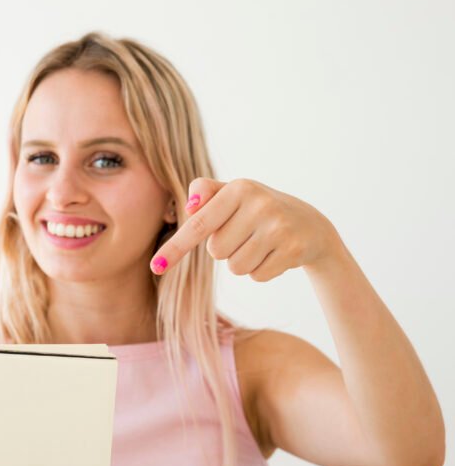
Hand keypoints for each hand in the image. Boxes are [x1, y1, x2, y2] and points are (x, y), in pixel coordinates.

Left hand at [150, 177, 337, 281]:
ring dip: (244, 262)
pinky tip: (276, 254)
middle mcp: (259, 204)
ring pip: (236, 268)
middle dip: (227, 249)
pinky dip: (262, 271)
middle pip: (216, 252)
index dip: (175, 248)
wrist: (310, 225)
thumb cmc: (259, 210)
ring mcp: (278, 227)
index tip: (155, 267)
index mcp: (239, 188)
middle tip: (248, 234)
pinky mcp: (292, 250)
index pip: (198, 225)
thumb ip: (206, 192)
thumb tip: (190, 207)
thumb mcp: (234, 195)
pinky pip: (257, 276)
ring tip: (262, 244)